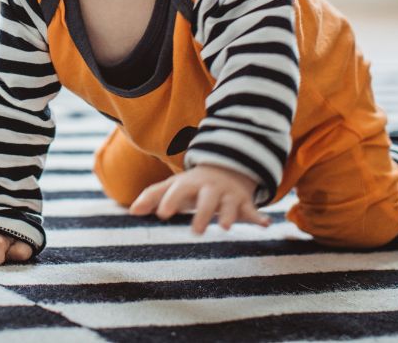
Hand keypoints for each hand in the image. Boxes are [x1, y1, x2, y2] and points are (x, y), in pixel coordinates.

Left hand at [129, 164, 269, 234]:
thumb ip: (153, 196)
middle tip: (195, 231)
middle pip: (206, 200)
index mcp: (190, 183)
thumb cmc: (194, 184)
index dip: (170, 200)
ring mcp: (228, 195)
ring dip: (229, 214)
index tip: (161, 214)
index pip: (178, 190)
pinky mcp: (244, 203)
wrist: (227, 166)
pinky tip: (266, 225)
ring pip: (230, 205)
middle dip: (202, 213)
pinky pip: (253, 211)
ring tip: (225, 226)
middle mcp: (210, 189)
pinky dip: (260, 218)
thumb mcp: (174, 186)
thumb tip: (131, 211)